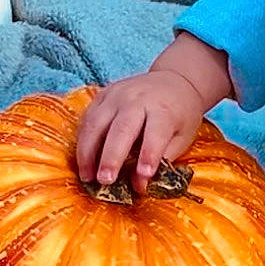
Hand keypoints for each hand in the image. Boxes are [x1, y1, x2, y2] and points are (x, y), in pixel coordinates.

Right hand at [74, 34, 232, 192]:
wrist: (174, 80)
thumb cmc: (179, 114)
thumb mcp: (182, 137)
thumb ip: (163, 159)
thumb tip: (139, 185)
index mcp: (163, 110)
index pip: (155, 134)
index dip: (149, 154)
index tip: (143, 175)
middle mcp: (138, 100)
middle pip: (121, 129)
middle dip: (111, 157)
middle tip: (105, 181)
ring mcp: (118, 95)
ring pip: (96, 123)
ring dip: (88, 152)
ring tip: (87, 176)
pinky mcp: (103, 94)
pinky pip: (88, 117)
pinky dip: (83, 139)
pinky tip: (83, 159)